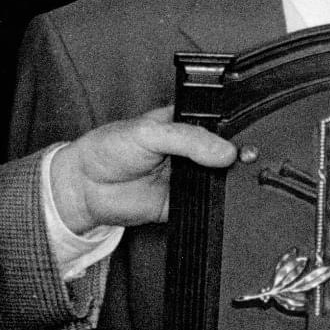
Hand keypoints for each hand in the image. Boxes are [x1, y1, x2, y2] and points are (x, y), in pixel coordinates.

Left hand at [46, 106, 236, 231]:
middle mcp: (190, 151)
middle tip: (235, 159)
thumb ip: (189, 138)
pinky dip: (211, 203)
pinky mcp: (183, 203)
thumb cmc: (108, 148)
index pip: (219, 124)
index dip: (233, 131)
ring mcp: (188, 177)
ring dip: (224, 181)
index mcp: (185, 123)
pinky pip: (206, 205)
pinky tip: (209, 194)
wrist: (86, 186)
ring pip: (219, 180)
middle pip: (224, 153)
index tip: (244, 138)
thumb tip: (224, 151)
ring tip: (220, 175)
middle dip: (233, 158)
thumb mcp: (149, 131)